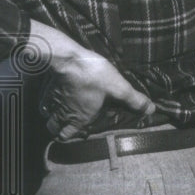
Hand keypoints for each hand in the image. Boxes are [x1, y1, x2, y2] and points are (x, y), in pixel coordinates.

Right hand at [31, 20, 154, 139]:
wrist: (67, 58)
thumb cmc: (93, 75)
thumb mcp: (119, 87)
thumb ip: (134, 101)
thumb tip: (151, 110)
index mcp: (78, 118)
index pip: (66, 136)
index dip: (72, 135)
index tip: (79, 129)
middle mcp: (62, 113)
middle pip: (53, 128)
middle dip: (60, 127)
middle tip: (70, 120)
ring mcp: (50, 101)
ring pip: (47, 116)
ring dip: (53, 115)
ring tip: (64, 109)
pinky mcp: (44, 88)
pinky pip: (42, 101)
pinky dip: (48, 102)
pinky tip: (56, 94)